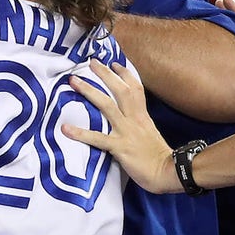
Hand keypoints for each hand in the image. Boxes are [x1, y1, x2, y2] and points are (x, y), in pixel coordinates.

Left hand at [61, 61, 179, 193]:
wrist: (169, 173)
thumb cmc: (158, 157)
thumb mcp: (150, 133)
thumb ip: (138, 124)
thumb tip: (126, 119)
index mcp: (142, 116)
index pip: (135, 89)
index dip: (125, 74)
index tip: (113, 63)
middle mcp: (134, 119)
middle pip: (120, 90)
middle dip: (105, 74)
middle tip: (91, 62)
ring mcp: (126, 132)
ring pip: (107, 106)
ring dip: (89, 91)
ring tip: (73, 81)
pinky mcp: (119, 147)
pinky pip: (97, 138)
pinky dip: (80, 133)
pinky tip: (65, 129)